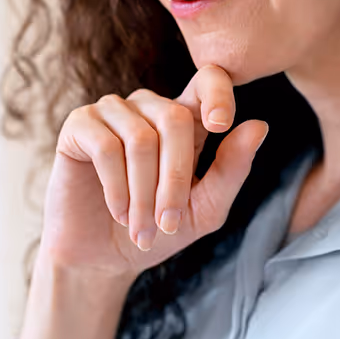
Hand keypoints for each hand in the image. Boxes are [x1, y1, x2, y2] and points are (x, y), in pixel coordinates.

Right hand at [38, 65, 267, 282]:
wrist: (104, 259)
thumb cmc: (159, 229)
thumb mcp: (206, 208)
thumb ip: (232, 169)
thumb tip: (260, 125)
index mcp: (185, 118)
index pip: (208, 79)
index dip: (218, 93)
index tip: (220, 125)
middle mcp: (149, 106)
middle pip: (174, 119)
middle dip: (175, 180)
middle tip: (168, 224)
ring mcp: (112, 111)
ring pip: (140, 138)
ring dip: (144, 192)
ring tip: (141, 227)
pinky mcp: (79, 125)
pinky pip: (105, 146)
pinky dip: (116, 186)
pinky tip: (119, 212)